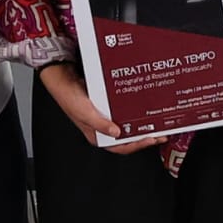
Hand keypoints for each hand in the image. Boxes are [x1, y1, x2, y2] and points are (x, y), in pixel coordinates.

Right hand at [38, 64, 160, 153]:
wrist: (61, 75)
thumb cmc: (67, 96)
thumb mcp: (84, 112)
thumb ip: (99, 124)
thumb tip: (117, 132)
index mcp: (96, 134)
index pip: (121, 146)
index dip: (137, 145)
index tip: (151, 138)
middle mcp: (102, 127)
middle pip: (127, 137)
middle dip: (144, 135)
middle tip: (161, 131)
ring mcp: (105, 115)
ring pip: (127, 124)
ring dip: (141, 123)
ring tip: (155, 121)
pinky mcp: (106, 104)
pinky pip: (123, 110)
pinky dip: (133, 110)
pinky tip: (142, 106)